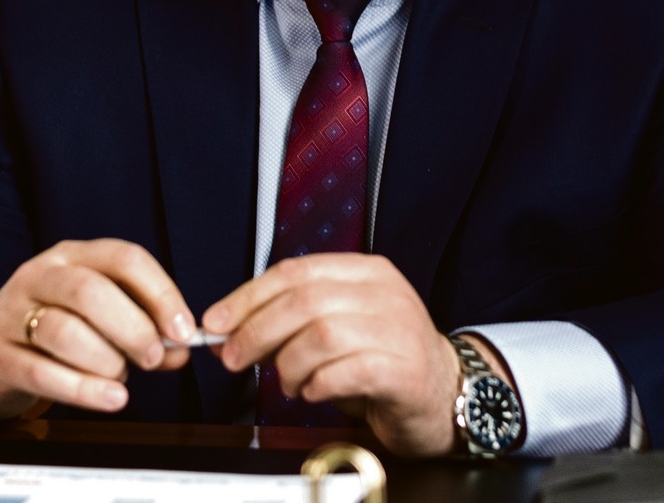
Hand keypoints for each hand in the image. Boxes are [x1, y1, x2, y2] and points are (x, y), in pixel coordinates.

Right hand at [0, 239, 195, 417]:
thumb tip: (181, 348)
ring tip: (120, 378)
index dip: (161, 293)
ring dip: (106, 361)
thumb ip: (142, 326)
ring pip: (65, 331)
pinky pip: (41, 373)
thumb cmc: (50, 325)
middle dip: (133, 327)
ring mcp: (13, 312)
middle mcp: (42, 275)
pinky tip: (110, 398)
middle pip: (92, 291)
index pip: (125, 258)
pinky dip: (83, 390)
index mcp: (74, 255)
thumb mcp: (96, 314)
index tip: (184, 329)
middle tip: (153, 357)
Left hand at [201, 253, 461, 455]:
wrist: (446, 392)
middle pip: (303, 301)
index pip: (295, 272)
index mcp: (365, 271)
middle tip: (233, 357)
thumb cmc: (384, 358)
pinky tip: (313, 392)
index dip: (248, 296)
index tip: (217, 320)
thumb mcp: (340, 326)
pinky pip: (346, 372)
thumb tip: (231, 330)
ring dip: (289, 364)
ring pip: (321, 335)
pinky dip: (317, 384)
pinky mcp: (404, 369)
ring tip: (288, 383)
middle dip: (256, 330)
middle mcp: (384, 292)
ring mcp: (398, 328)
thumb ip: (293, 321)